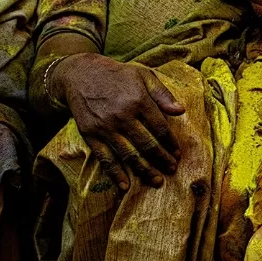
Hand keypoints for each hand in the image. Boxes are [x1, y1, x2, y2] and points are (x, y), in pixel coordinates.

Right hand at [50, 53, 184, 190]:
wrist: (80, 75)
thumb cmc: (118, 75)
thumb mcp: (143, 75)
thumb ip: (163, 93)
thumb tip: (181, 111)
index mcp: (139, 100)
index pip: (160, 128)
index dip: (171, 143)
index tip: (178, 154)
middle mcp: (123, 115)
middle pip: (147, 144)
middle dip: (162, 159)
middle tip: (172, 170)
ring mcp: (106, 127)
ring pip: (129, 154)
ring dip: (144, 170)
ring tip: (157, 181)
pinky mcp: (90, 135)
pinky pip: (105, 158)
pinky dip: (116, 173)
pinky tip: (126, 185)